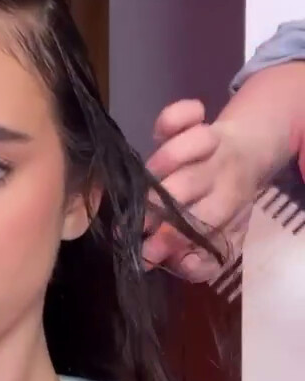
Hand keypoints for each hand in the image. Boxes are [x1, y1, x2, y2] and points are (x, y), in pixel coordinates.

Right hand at [142, 100, 261, 282]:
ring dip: (165, 160)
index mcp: (228, 203)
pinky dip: (174, 117)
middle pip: (191, 182)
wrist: (246, 156)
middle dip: (158, 203)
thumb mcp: (221, 239)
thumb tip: (179, 267)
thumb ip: (201, 261)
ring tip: (143, 180)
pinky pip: (185, 113)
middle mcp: (221, 172)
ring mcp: (211, 143)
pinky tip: (159, 133)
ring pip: (193, 142)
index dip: (171, 237)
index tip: (146, 252)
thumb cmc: (224, 205)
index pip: (202, 223)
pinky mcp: (196, 121)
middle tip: (135, 220)